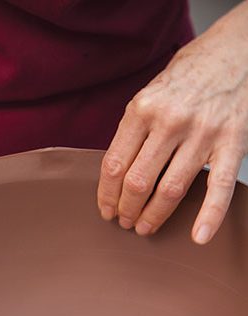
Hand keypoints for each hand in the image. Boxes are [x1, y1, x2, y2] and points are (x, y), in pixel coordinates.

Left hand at [97, 2, 247, 244]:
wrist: (234, 53)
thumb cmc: (183, 79)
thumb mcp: (147, 97)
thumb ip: (132, 133)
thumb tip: (115, 174)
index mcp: (141, 110)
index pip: (113, 164)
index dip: (106, 194)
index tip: (105, 210)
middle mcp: (169, 122)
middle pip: (137, 181)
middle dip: (126, 209)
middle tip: (123, 222)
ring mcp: (203, 133)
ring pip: (170, 189)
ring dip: (153, 215)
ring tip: (143, 228)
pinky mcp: (233, 143)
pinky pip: (220, 187)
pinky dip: (209, 216)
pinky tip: (198, 237)